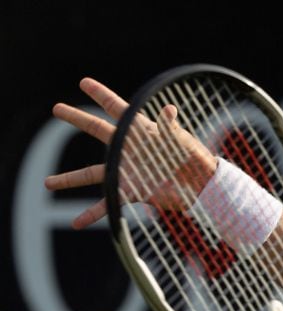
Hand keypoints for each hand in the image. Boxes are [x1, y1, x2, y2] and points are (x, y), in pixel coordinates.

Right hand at [45, 77, 216, 228]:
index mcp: (140, 131)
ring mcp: (126, 170)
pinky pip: (107, 203)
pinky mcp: (131, 190)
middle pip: (97, 130)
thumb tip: (169, 110)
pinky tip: (76, 223)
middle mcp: (128, 149)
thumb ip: (170, 128)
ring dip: (70, 179)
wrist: (202, 186)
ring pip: (92, 173)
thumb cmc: (194, 159)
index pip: (117, 108)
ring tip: (47, 183)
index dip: (101, 94)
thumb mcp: (181, 142)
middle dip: (77, 118)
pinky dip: (92, 214)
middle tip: (56, 108)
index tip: (84, 82)